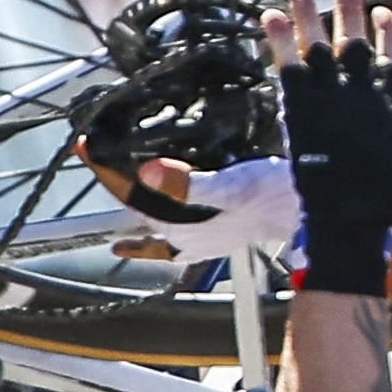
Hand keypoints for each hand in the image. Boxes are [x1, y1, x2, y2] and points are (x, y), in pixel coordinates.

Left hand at [114, 153, 299, 265]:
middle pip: (137, 210)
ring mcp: (200, 239)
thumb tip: (150, 173)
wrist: (306, 209)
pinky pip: (181, 244)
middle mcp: (185, 238)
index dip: (105, 170)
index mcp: (180, 227)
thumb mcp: (228, 185)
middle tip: (100, 163)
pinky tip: (167, 245)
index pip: (129, 195)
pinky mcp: (218, 235)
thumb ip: (188, 184)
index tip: (85, 145)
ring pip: (155, 231)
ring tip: (118, 224)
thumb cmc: (271, 198)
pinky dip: (167, 244)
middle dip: (117, 188)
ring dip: (137, 221)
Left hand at [267, 0, 391, 293]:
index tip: (382, 13)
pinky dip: (279, 42)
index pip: (390, 58)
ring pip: (317, 45)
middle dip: (348, 8)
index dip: (386, 34)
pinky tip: (271, 18)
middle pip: (352, 41)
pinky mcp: (300, 110)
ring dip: (308, 14)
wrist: (351, 223)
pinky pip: (288, 68)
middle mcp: (360, 93)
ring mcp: (329, 99)